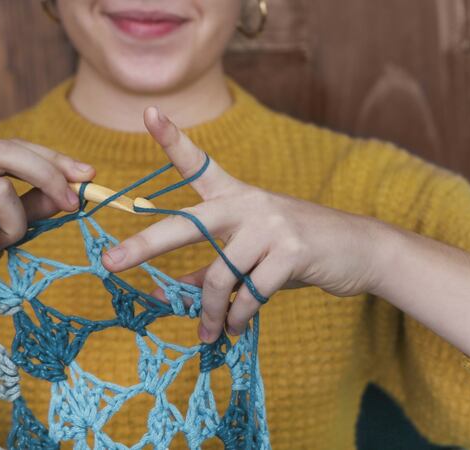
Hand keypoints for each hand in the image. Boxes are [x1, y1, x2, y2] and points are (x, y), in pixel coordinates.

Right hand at [0, 139, 94, 338]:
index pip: (10, 147)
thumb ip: (31, 205)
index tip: (87, 174)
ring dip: (13, 229)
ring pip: (0, 193)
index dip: (51, 158)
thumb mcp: (2, 228)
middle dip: (48, 175)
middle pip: (5, 153)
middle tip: (73, 204)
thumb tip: (71, 187)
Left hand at [102, 107, 386, 342]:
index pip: (199, 163)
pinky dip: (239, 317)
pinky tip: (236, 328)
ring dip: (211, 311)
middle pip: (188, 223)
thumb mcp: (252, 252)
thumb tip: (180, 290)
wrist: (358, 249)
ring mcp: (271, 225)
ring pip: (221, 274)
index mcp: (235, 196)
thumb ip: (215, 265)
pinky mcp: (291, 251)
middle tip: (110, 263)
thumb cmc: (295, 250)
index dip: (173, 139)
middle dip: (146, 245)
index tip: (148, 113)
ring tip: (209, 332)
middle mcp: (248, 203)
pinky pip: (251, 293)